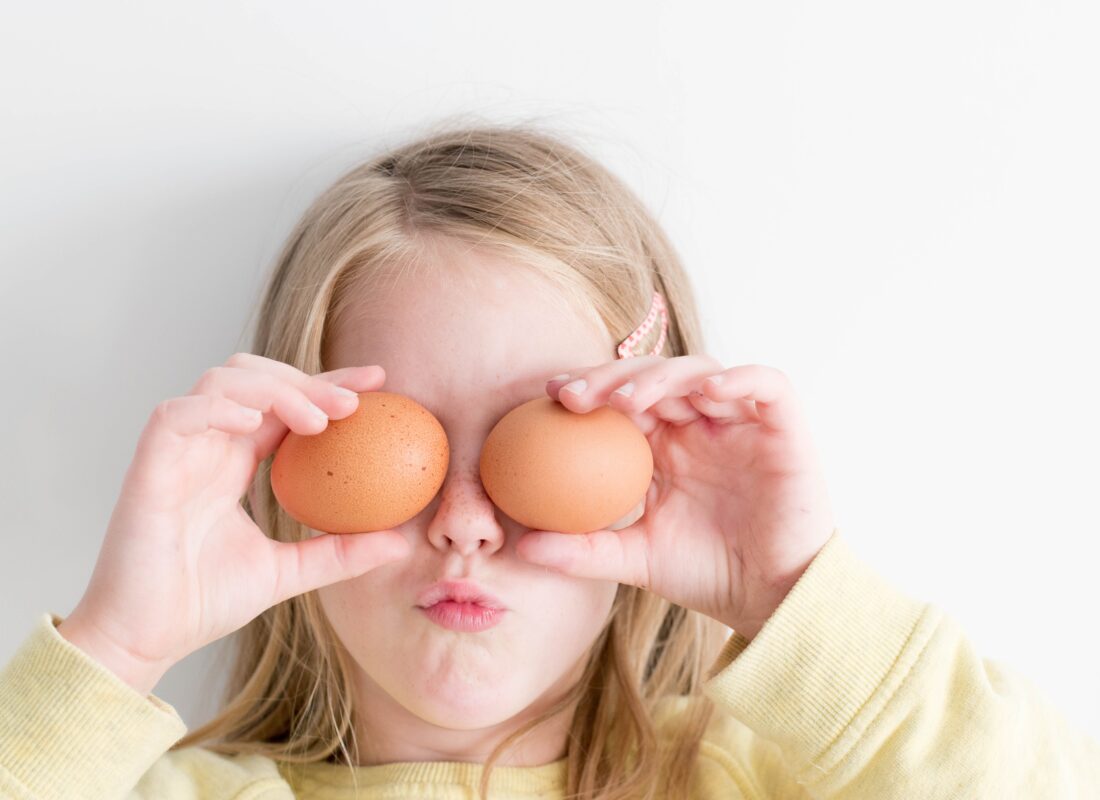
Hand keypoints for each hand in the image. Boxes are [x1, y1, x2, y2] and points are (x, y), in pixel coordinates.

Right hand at [58, 353, 409, 692]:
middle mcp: (207, 447)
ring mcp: (177, 453)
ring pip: (220, 382)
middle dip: (307, 379)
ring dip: (273, 388)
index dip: (328, 384)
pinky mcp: (148, 467)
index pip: (285, 404)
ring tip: (316, 421)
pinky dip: (217, 407)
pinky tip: (254, 420)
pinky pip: (177, 415)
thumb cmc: (202, 604)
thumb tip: (401, 543)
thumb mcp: (288, 572)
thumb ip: (339, 553)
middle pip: (255, 377)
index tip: (378, 383)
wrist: (144, 641)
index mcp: (234, 463)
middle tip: (354, 403)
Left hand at [515, 355, 835, 640]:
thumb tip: (520, 548)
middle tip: (574, 395)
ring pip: (701, 372)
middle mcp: (700, 425)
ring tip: (627, 400)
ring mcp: (741, 422)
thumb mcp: (635, 560)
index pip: (622, 399)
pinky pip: (767, 385)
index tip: (548, 397)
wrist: (772, 599)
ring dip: (662, 377)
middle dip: (611, 377)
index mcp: (664, 445)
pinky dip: (740, 379)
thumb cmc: (707, 575)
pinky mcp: (784, 427)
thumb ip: (582, 550)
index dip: (588, 388)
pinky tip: (707, 392)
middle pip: (654, 376)